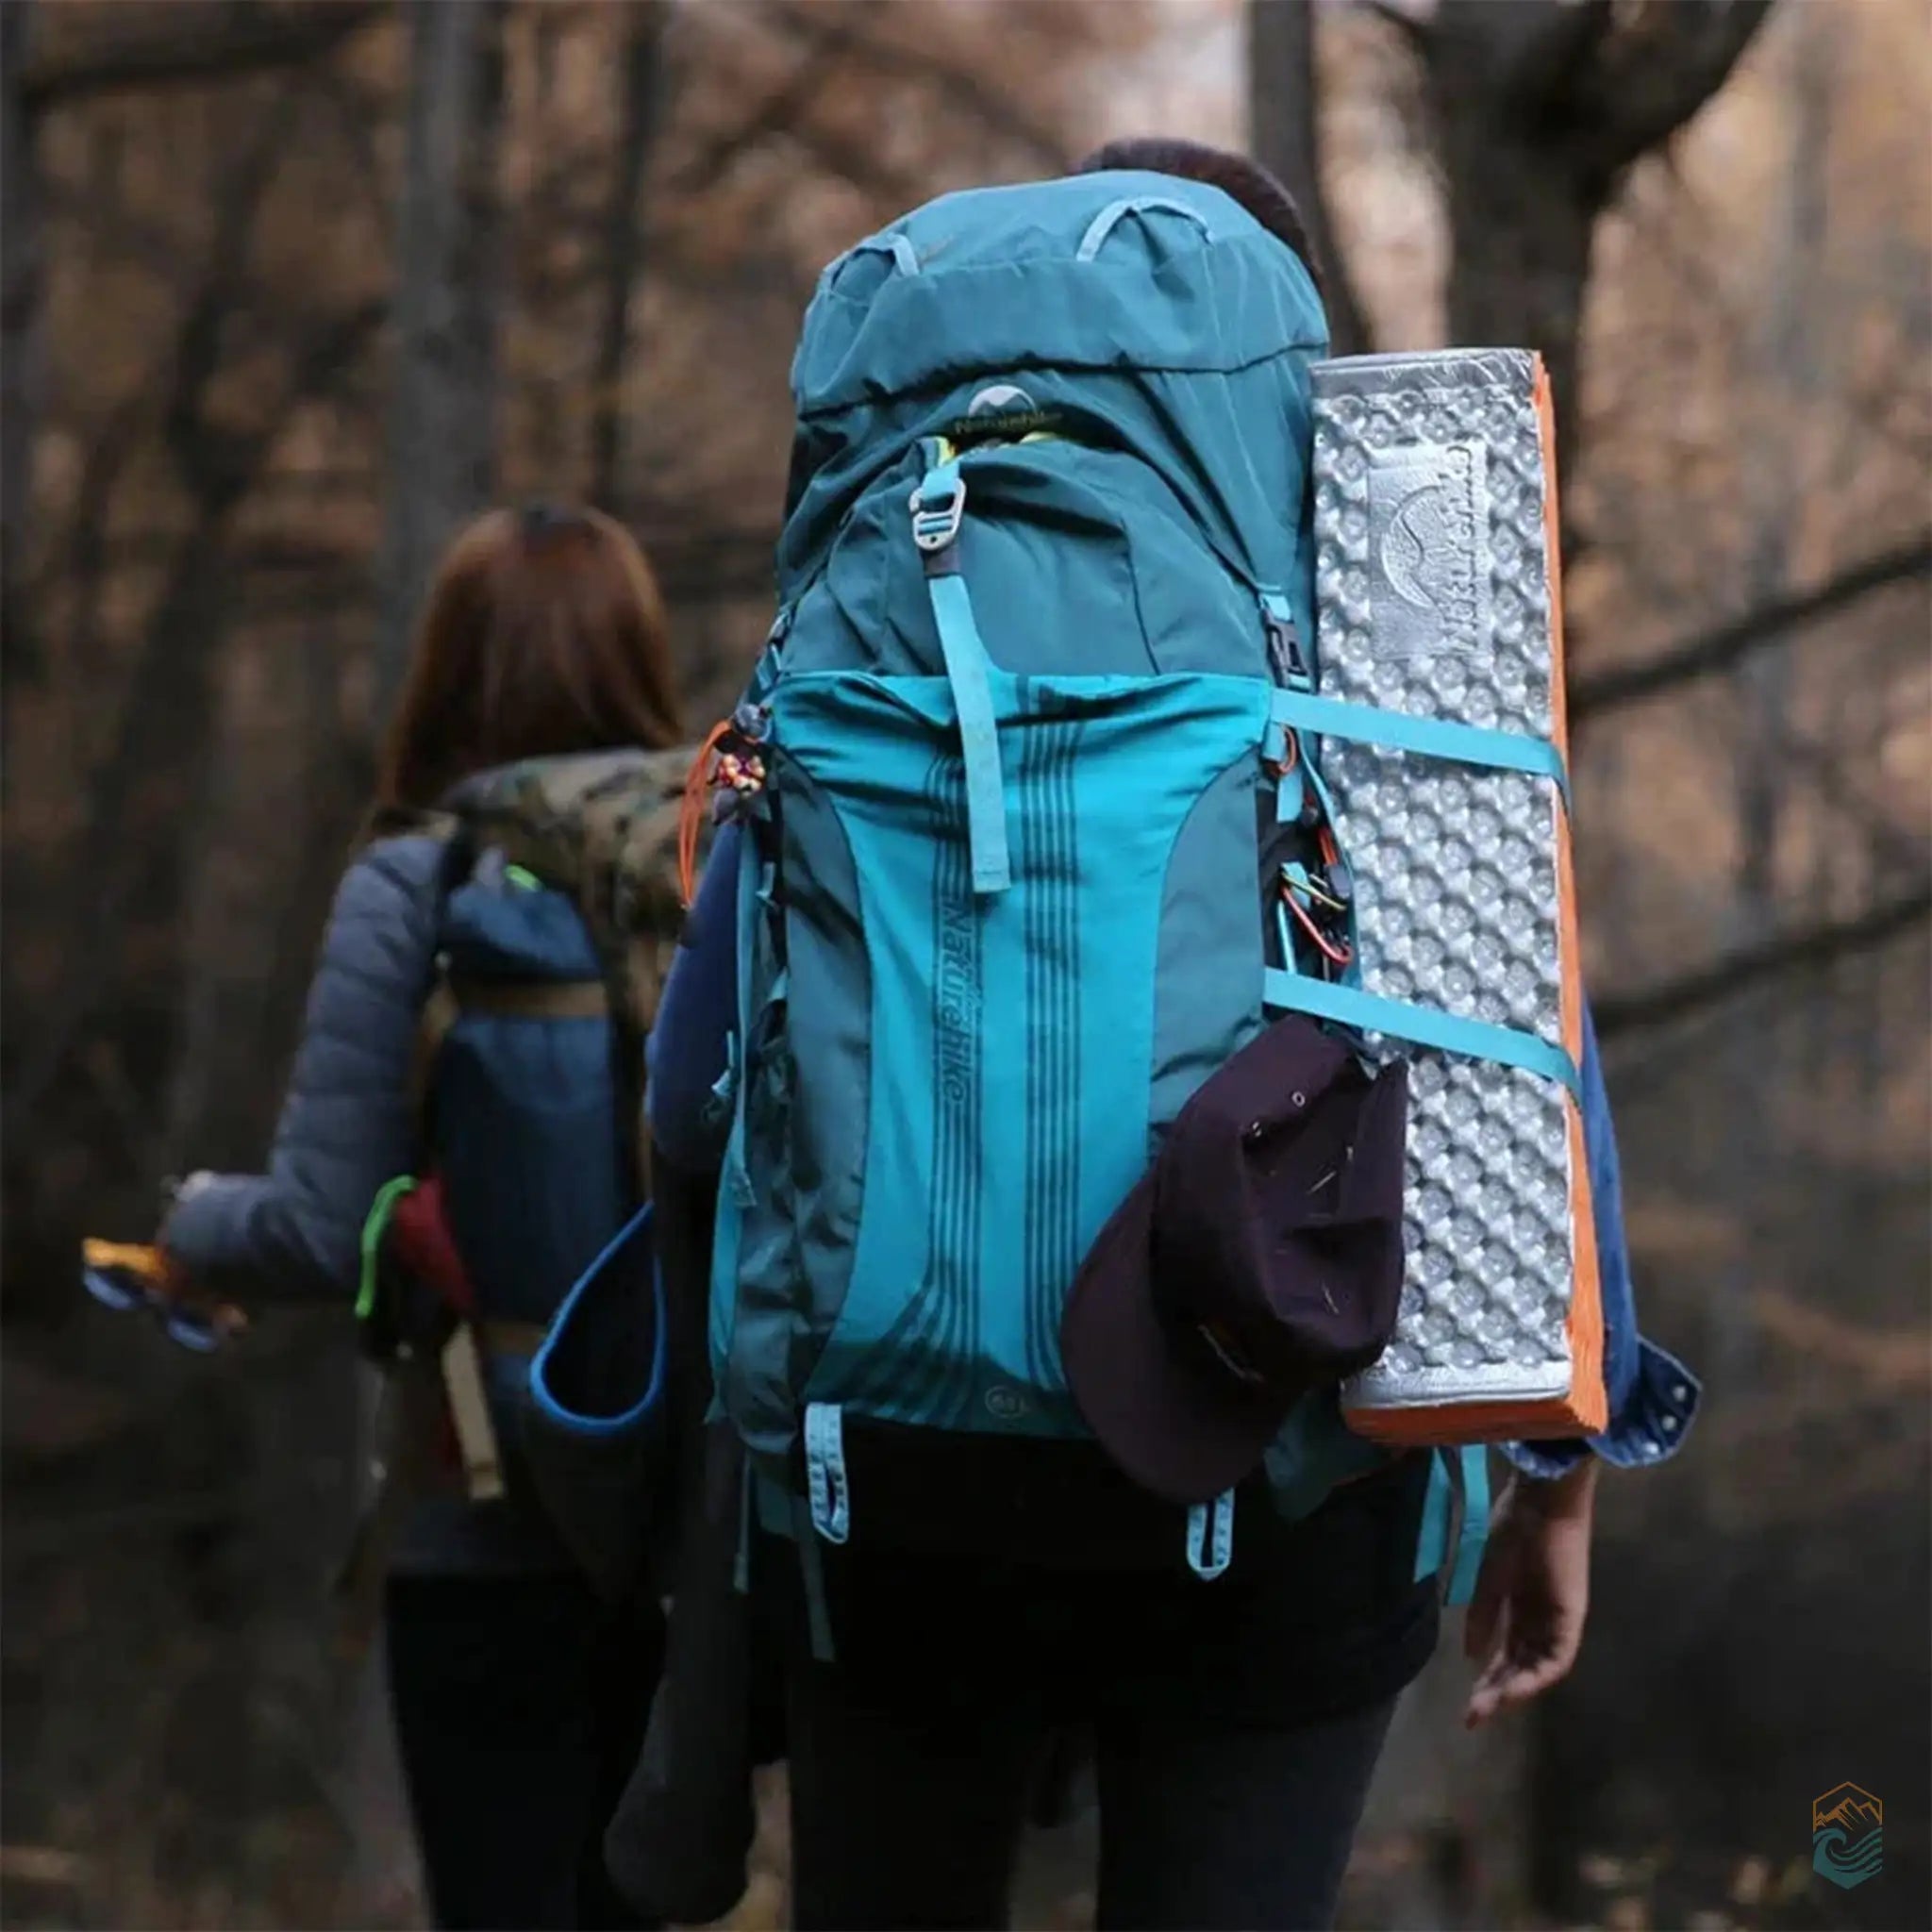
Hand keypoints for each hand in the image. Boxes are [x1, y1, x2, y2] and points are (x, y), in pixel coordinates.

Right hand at [1462, 1456, 1595, 1727]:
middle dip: (1496, 1693)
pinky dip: (1536, 1677)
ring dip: (1514, 1692)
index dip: (1485, 1678)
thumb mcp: (1487, 1576)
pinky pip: (1557, 1658)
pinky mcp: (1571, 1618)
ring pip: (1538, 1669)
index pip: (1505, 1652)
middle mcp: (1540, 1620)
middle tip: (1472, 1717)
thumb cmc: (1513, 1527)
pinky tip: (1513, 1690)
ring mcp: (1557, 1620)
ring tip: (1487, 1708)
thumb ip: (1481, 1615)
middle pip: (1519, 1666)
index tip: (1464, 1703)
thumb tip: (1470, 1654)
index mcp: (1519, 1606)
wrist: (1542, 1499)